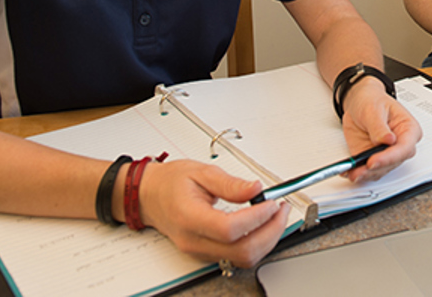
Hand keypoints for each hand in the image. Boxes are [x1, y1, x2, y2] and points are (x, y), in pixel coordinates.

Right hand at [138, 159, 289, 266]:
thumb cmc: (170, 183)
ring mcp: (200, 251)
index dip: (257, 218)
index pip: (229, 229)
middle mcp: (194, 241)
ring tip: (275, 216)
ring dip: (267, 240)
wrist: (149, 196)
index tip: (272, 203)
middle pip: (241, 251)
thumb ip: (230, 184)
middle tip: (281, 210)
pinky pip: (237, 257)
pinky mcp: (207, 253)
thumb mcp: (201, 172)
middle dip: (270, 232)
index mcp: (190, 217)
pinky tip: (262, 226)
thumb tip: (255, 188)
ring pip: (242, 259)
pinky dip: (256, 244)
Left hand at [339, 77, 421, 181]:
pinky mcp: (373, 159)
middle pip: (393, 163)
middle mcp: (400, 145)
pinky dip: (358, 172)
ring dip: (365, 174)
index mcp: (409, 129)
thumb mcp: (373, 108)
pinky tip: (348, 171)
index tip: (373, 161)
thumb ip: (379, 126)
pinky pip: (368, 171)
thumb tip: (388, 140)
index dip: (389, 157)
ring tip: (352, 171)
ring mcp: (387, 154)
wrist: (359, 101)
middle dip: (375, 168)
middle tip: (360, 169)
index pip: (404, 148)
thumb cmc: (372, 100)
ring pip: (380, 170)